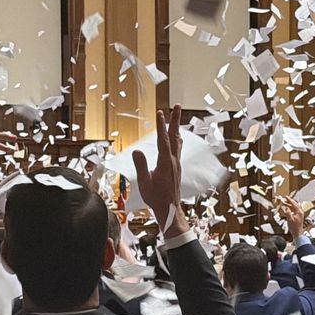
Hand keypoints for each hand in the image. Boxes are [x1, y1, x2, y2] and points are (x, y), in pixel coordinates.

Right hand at [133, 105, 188, 239]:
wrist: (169, 208)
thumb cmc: (156, 197)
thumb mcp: (145, 182)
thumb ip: (141, 165)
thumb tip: (137, 151)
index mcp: (165, 162)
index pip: (162, 140)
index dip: (161, 125)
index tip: (160, 113)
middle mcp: (173, 160)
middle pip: (174, 136)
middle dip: (175, 120)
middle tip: (178, 106)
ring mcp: (176, 163)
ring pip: (177, 141)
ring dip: (177, 127)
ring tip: (177, 117)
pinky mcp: (176, 167)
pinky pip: (177, 148)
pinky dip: (176, 138)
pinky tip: (176, 138)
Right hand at [277, 196, 305, 240]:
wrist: (297, 233)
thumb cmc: (294, 227)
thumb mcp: (290, 219)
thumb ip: (288, 213)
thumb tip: (286, 207)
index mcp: (299, 212)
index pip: (294, 204)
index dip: (290, 200)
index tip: (286, 197)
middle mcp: (300, 212)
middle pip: (295, 204)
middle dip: (290, 201)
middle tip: (285, 199)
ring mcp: (300, 214)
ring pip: (295, 207)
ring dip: (290, 205)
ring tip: (285, 203)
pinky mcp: (298, 216)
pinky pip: (295, 210)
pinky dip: (291, 208)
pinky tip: (288, 209)